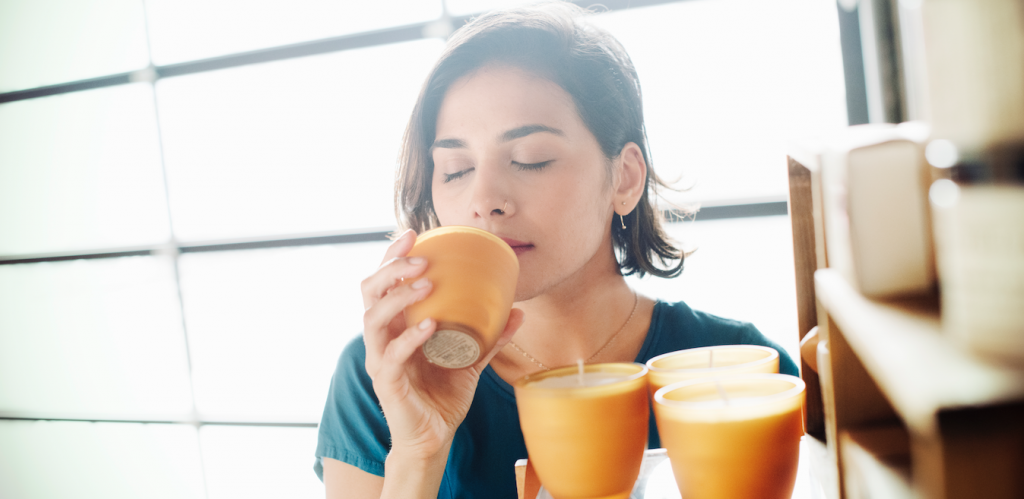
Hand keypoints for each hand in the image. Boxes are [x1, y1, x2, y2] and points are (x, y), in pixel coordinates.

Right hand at [360, 229, 524, 460]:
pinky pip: (392, 355)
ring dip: (398, 296)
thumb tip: (519, 311)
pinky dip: (410, 337)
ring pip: (372, 318)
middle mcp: (382, 338)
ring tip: (425, 283)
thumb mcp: (471, 360)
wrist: (434, 437)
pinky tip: (430, 325)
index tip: (413, 233)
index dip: (392, 255)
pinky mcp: (387, 382)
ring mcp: (380, 359)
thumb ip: (491, 337)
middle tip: (421, 257)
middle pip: (369, 291)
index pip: (384, 282)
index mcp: (396, 325)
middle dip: (391, 268)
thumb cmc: (444, 394)